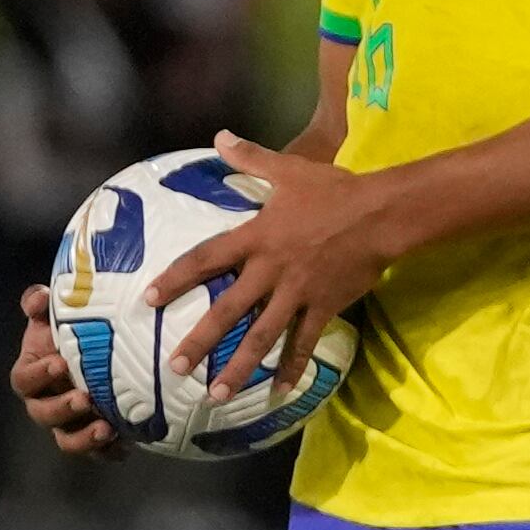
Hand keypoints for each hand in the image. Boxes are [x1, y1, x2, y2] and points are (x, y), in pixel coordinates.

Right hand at [9, 284, 123, 458]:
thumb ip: (41, 302)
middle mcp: (44, 402)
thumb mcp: (55, 313)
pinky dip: (109, 452)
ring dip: (83, 438)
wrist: (100, 348)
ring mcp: (67, 423)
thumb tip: (40, 298)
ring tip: (106, 428)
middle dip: (62, 409)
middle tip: (85, 398)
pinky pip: (96, 453)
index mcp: (32, 374)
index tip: (60, 363)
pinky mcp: (91, 436)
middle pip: (43, 415)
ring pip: (66, 440)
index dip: (38, 374)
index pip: (24, 380)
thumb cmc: (71, 330)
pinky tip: (125, 445)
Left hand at [147, 132, 392, 396]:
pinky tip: (277, 392)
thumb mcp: (288, 169)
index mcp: (257, 238)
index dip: (176, 278)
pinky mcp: (322, 308)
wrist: (379, 215)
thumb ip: (250, 157)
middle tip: (176, 368)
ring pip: (262, 337)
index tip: (150, 298)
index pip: (206, 259)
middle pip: (228, 310)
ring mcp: (296, 293)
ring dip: (239, 367)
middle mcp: (270, 271)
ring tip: (216, 394)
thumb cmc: (332, 190)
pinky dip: (291, 368)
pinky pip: (303, 343)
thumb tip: (219, 135)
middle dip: (201, 341)